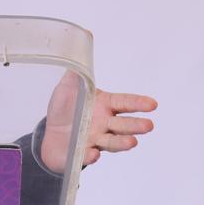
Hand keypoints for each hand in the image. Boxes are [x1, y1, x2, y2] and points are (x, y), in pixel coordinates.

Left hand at [39, 70, 156, 171]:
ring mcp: (96, 139)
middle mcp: (105, 123)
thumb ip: (76, 73)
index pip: (124, 102)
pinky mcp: (83, 153)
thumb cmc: (65, 109)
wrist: (51, 134)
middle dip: (135, 125)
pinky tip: (94, 154)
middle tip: (148, 125)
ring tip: (132, 142)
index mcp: (104, 104)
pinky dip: (91, 156)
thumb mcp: (67, 87)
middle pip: (123, 125)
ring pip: (112, 142)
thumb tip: (79, 48)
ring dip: (121, 142)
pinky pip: (88, 155)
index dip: (138, 103)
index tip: (152, 104)